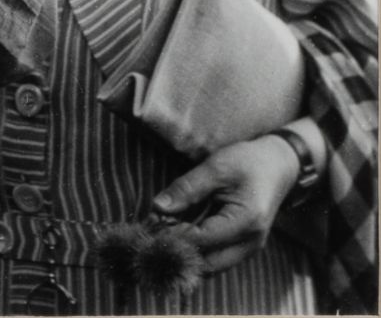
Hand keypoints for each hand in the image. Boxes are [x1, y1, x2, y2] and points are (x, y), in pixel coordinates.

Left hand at [150, 134, 300, 274]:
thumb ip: (186, 189)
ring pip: (211, 266)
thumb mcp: (215, 168)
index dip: (173, 235)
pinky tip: (179, 230)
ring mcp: (248, 248)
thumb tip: (158, 207)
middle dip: (178, 250)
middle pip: (207, 264)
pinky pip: (216, 257)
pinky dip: (196, 249)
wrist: (278, 166)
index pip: (201, 241)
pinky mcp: (242, 246)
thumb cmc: (248, 163)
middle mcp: (250, 244)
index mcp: (245, 223)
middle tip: (155, 228)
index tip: (150, 222)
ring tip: (165, 228)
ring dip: (186, 252)